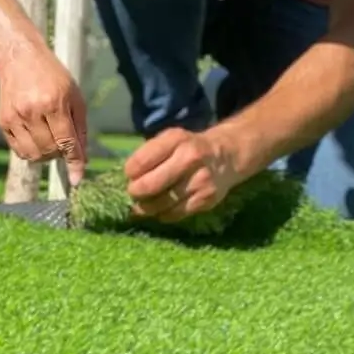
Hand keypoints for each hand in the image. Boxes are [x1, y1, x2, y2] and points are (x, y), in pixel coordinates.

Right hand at [0, 47, 88, 185]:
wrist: (19, 58)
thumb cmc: (52, 76)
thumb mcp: (74, 96)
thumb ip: (80, 128)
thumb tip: (82, 158)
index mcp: (54, 103)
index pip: (66, 141)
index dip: (74, 162)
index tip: (77, 180)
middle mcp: (32, 111)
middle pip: (50, 150)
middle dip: (60, 153)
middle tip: (62, 141)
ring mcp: (15, 117)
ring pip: (33, 155)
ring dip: (45, 155)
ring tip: (49, 140)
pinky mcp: (3, 121)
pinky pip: (18, 150)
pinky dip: (30, 152)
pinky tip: (35, 138)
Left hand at [124, 124, 243, 221]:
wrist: (227, 155)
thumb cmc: (189, 147)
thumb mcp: (170, 139)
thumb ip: (149, 154)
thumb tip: (126, 179)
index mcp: (176, 139)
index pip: (141, 161)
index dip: (129, 173)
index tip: (129, 176)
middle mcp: (190, 158)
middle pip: (150, 185)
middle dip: (135, 193)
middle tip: (133, 194)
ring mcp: (200, 180)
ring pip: (162, 203)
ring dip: (146, 208)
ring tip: (142, 206)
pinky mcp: (206, 199)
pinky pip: (175, 214)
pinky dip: (163, 214)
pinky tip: (161, 210)